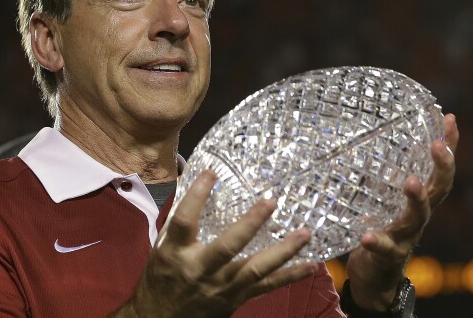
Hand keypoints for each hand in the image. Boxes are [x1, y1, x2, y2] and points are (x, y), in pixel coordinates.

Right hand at [114, 170, 317, 317]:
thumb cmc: (162, 277)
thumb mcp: (162, 247)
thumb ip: (181, 221)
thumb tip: (197, 181)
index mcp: (175, 252)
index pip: (184, 220)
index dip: (197, 195)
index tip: (211, 173)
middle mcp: (200, 269)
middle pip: (227, 246)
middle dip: (250, 224)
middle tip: (271, 202)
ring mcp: (221, 287)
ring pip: (255, 269)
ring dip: (283, 251)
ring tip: (305, 233)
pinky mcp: (236, 299)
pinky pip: (267, 287)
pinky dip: (290, 276)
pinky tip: (311, 264)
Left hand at [345, 113, 458, 309]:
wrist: (374, 274)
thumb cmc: (379, 226)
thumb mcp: (383, 197)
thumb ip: (381, 174)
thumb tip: (363, 135)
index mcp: (419, 199)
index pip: (439, 169)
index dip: (449, 146)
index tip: (450, 119)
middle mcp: (418, 215)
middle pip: (437, 190)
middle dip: (441, 167)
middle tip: (437, 145)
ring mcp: (405, 235)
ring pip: (416, 217)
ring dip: (415, 199)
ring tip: (410, 182)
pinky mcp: (388, 254)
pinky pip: (384, 247)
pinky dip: (376, 240)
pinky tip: (367, 235)